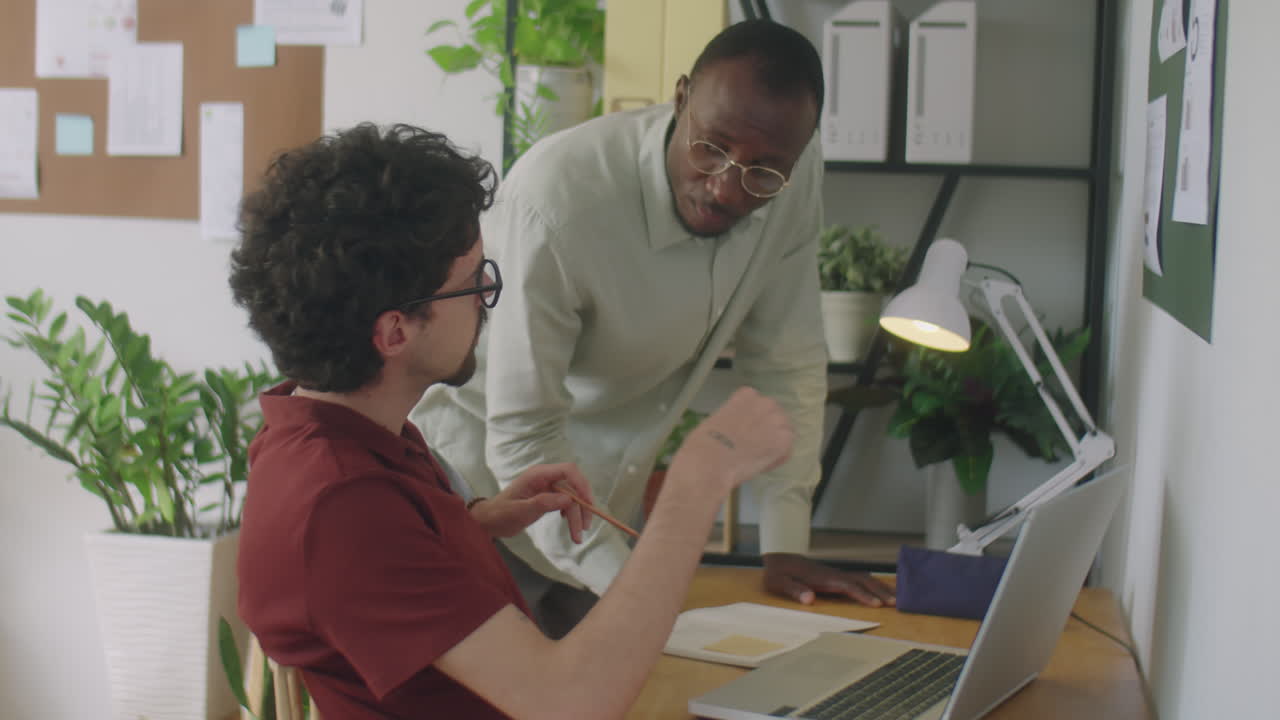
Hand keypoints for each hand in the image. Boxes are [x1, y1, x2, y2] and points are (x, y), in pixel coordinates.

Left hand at [471, 463, 592, 541]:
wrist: (490, 522)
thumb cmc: (501, 514)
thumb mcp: (520, 510)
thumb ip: (543, 503)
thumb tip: (568, 499)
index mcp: (538, 474)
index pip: (568, 471)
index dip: (581, 484)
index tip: (588, 503)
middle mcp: (546, 478)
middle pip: (573, 487)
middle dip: (581, 508)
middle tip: (583, 530)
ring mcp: (548, 487)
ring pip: (572, 498)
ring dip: (578, 516)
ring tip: (578, 536)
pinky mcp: (549, 497)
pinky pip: (567, 503)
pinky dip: (571, 514)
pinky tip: (569, 524)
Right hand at [670, 387, 792, 493]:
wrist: (710, 462)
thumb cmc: (703, 444)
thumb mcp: (715, 420)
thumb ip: (732, 418)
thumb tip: (736, 430)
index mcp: (747, 395)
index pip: (758, 402)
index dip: (752, 419)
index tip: (744, 431)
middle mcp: (765, 403)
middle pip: (774, 414)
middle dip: (767, 428)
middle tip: (754, 446)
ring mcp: (776, 422)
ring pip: (784, 431)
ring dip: (774, 442)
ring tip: (758, 457)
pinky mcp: (783, 442)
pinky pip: (787, 450)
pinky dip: (777, 459)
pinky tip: (761, 466)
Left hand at [763, 553, 895, 607]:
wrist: (779, 557)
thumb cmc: (779, 572)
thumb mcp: (780, 582)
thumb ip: (794, 590)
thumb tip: (809, 599)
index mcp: (823, 578)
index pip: (848, 586)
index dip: (863, 595)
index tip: (877, 604)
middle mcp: (834, 575)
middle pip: (862, 581)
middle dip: (880, 591)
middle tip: (897, 603)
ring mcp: (836, 575)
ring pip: (864, 578)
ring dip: (880, 587)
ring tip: (897, 598)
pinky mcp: (836, 577)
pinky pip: (859, 579)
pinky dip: (874, 584)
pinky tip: (882, 590)